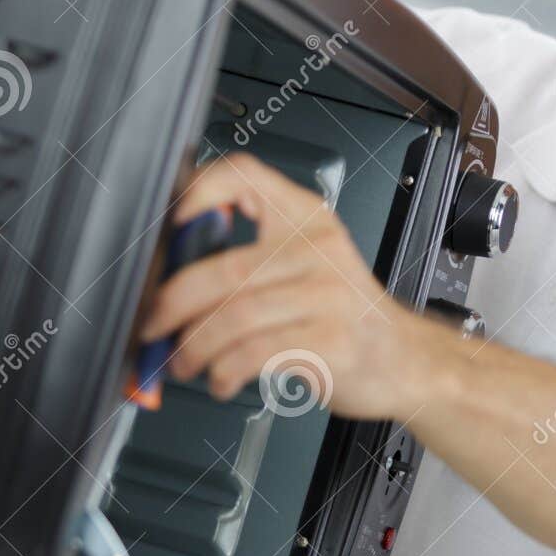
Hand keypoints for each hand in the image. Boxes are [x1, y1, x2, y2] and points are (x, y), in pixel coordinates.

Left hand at [139, 152, 435, 419]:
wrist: (401, 358)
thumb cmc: (343, 313)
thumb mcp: (306, 263)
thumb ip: (248, 255)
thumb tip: (167, 276)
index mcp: (306, 217)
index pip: (245, 176)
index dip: (198, 192)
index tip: (169, 225)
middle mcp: (318, 249)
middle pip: (224, 267)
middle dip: (172, 304)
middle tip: (154, 326)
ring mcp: (328, 295)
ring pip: (234, 316)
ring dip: (194, 347)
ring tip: (183, 362)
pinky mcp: (330, 341)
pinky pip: (255, 353)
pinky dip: (224, 371)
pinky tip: (220, 379)